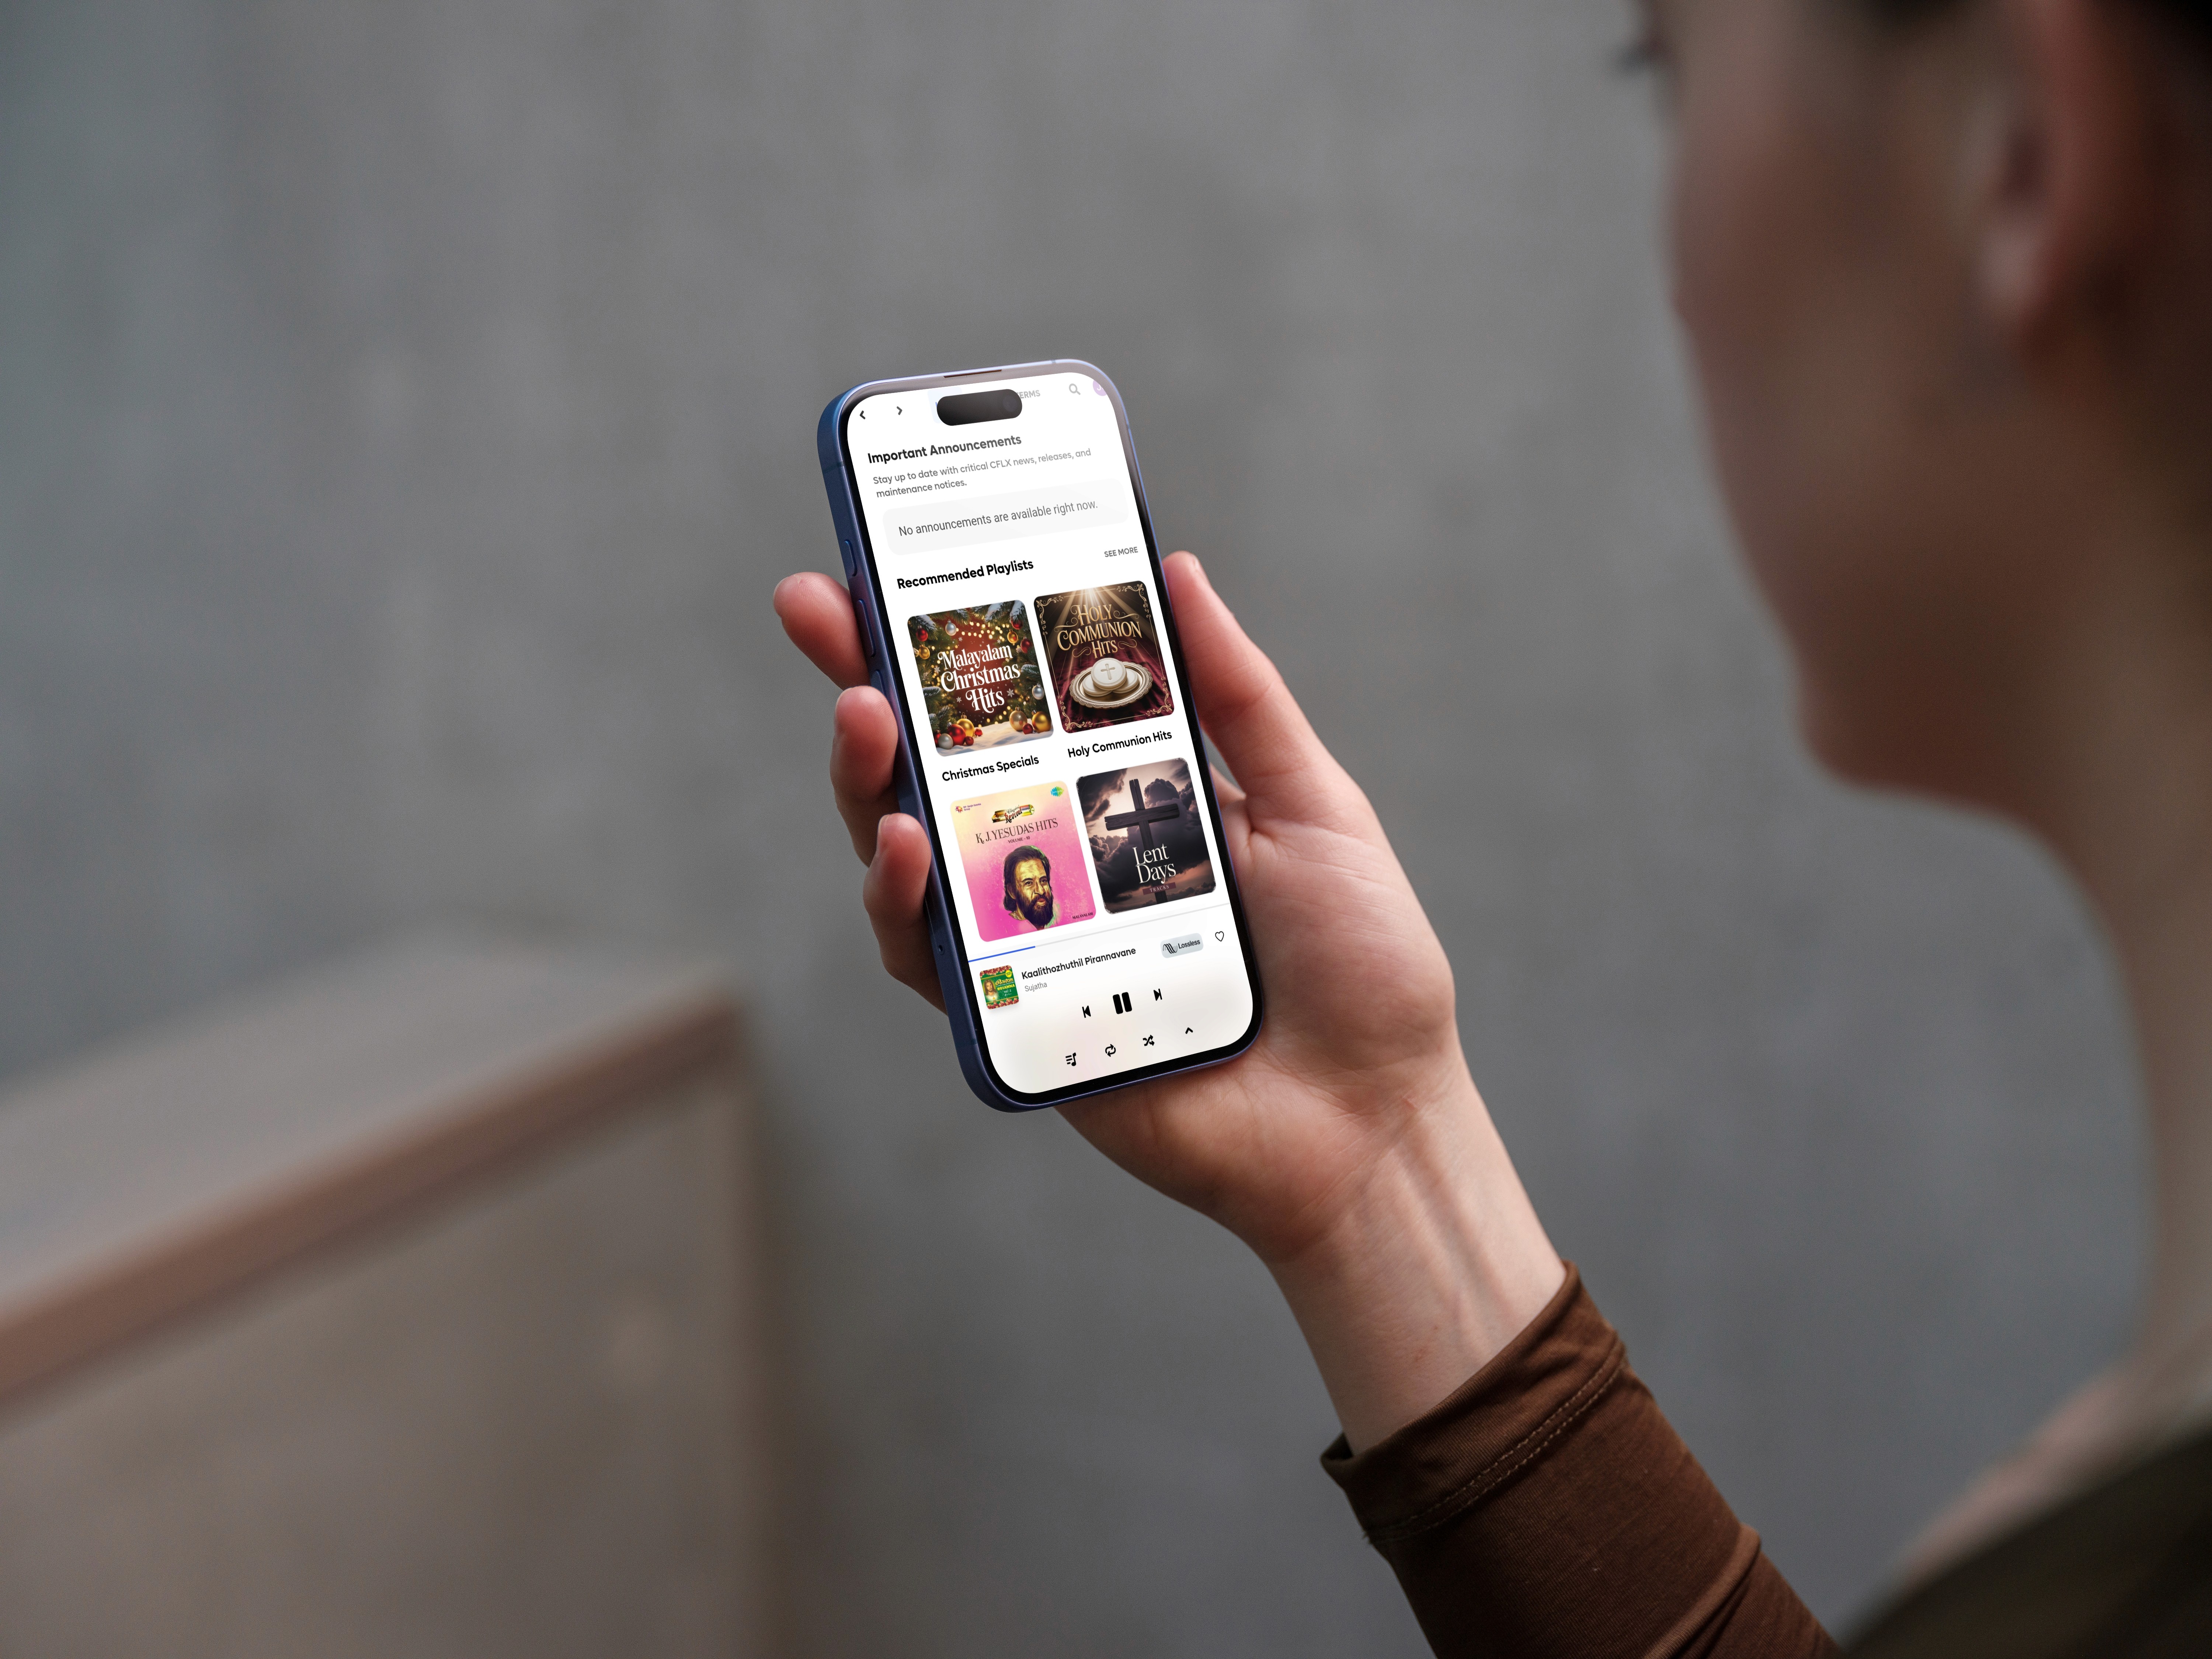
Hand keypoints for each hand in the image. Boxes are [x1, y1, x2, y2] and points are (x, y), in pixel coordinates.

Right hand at [775, 552, 1560, 1449]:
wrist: (1373, 1116)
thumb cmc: (1358, 967)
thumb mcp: (1314, 804)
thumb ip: (1238, 696)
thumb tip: (1176, 568)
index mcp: (1128, 798)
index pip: (1020, 704)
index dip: (949, 635)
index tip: (888, 559)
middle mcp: (1063, 863)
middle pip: (939, 765)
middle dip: (868, 680)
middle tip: (822, 610)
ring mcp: (1029, 942)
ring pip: (907, 853)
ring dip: (871, 779)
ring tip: (866, 715)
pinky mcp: (1014, 1022)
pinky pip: (930, 956)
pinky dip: (907, 898)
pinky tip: (910, 844)